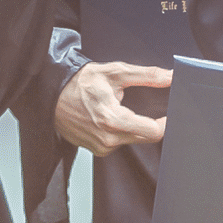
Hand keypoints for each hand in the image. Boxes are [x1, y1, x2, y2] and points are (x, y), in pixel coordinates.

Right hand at [53, 61, 169, 153]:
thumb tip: (170, 76)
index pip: (154, 132)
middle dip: (148, 123)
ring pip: (132, 141)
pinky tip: (108, 119)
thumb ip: (146, 75)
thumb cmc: (81, 82)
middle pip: (145, 137)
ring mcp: (101, 147)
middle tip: (141, 107)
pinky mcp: (96, 150)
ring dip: (132, 128)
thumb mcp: (115, 72)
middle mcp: (108, 139)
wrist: (52, 94)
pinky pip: (118, 143)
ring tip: (118, 110)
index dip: (165, 122)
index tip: (168, 113)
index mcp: (114, 120)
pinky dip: (119, 133)